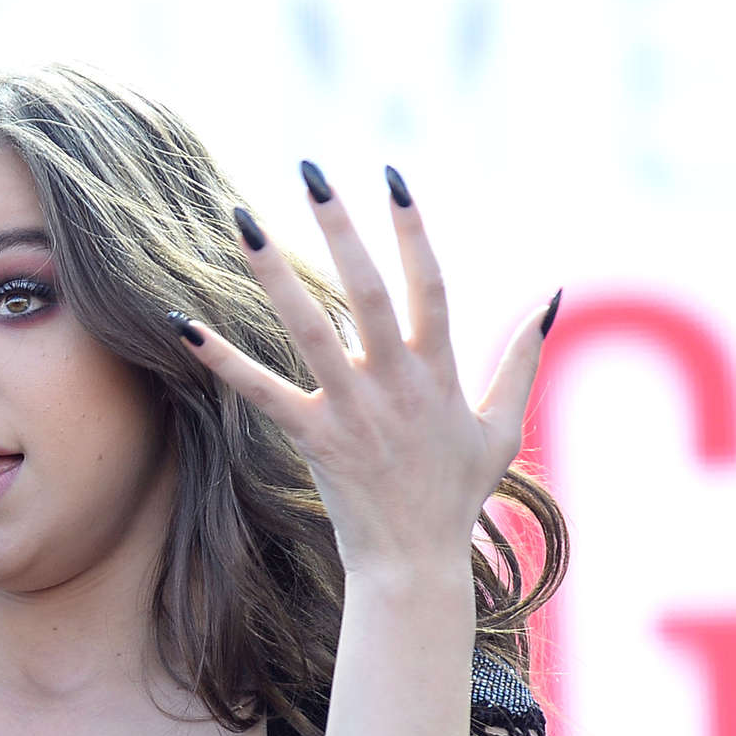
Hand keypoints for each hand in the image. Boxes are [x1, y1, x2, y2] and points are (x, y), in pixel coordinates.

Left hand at [171, 161, 557, 577]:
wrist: (416, 563)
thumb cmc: (456, 495)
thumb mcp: (502, 426)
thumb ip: (522, 358)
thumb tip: (552, 294)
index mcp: (440, 372)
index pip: (430, 284)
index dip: (411, 229)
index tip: (390, 176)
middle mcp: (396, 383)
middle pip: (369, 292)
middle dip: (342, 229)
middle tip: (310, 172)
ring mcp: (354, 411)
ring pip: (311, 330)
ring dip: (274, 274)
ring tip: (242, 221)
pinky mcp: (316, 440)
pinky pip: (261, 392)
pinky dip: (223, 359)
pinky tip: (183, 325)